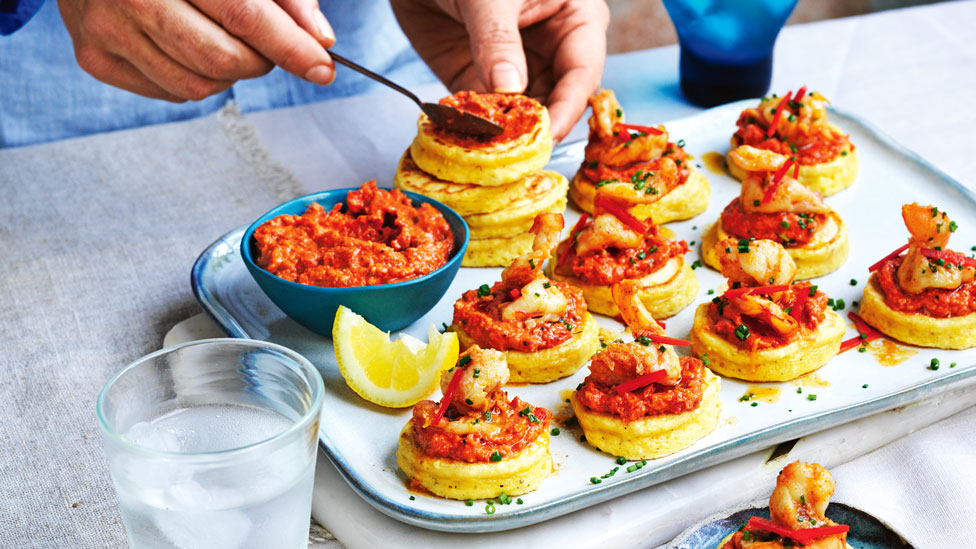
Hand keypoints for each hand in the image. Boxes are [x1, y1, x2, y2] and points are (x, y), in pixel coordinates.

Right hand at [57, 0, 337, 101]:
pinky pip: (170, 92)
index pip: (245, 15)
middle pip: (222, 59)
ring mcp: (105, 28)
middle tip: (266, 47)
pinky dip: (196, 78)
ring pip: (198, 86)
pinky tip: (188, 46)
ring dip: (230, 74)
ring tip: (225, 41)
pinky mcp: (94, 57)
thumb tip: (319, 40)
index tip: (322, 67)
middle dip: (261, 62)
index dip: (290, 47)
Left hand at [391, 0, 608, 141]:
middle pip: (558, 102)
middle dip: (536, 127)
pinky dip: (477, 128)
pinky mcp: (483, 84)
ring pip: (523, 115)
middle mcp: (553, 51)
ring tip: (488, 146)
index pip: (582, 74)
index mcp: (576, 20)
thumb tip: (509, 88)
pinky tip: (466, 136)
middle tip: (515, 151)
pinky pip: (487, 115)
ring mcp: (518, 70)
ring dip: (506, 133)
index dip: (566, 108)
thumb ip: (498, 39)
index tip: (546, 136)